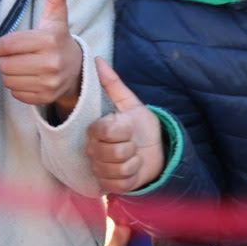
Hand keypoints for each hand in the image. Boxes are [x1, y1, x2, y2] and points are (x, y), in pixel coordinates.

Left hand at [0, 0, 82, 115]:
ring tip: (19, 67)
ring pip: (8, 80)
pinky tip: (26, 79)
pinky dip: (16, 87)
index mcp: (49, 40)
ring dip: (9, 74)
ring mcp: (49, 83)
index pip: (8, 45)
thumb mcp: (56, 15)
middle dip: (4, 60)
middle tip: (12, 57)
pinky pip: (16, 94)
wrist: (77, 71)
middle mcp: (51, 63)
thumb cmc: (58, 39)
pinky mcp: (45, 98)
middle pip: (5, 64)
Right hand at [87, 58, 164, 193]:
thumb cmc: (141, 127)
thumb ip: (113, 84)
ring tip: (133, 155)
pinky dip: (133, 174)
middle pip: (111, 151)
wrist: (155, 152)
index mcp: (95, 130)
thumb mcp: (131, 104)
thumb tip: (97, 59)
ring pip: (117, 167)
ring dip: (134, 161)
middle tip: (132, 143)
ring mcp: (99, 169)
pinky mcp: (109, 186)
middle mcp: (92, 150)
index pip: (103, 131)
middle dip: (130, 146)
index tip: (128, 128)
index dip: (122, 130)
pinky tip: (133, 168)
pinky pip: (121, 183)